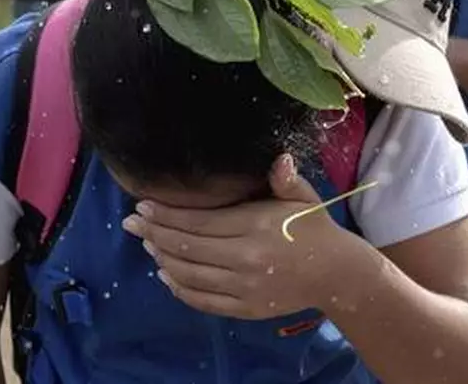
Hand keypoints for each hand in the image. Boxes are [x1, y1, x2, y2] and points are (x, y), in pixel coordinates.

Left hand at [122, 155, 346, 319]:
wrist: (336, 275)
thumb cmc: (314, 229)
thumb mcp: (304, 198)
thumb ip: (286, 179)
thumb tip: (279, 159)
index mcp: (256, 227)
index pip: (198, 221)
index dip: (165, 214)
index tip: (142, 205)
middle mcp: (246, 259)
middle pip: (186, 246)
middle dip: (153, 233)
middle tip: (131, 223)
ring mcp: (244, 287)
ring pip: (189, 274)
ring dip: (162, 258)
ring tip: (146, 244)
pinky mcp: (244, 308)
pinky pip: (202, 300)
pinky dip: (178, 288)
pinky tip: (166, 273)